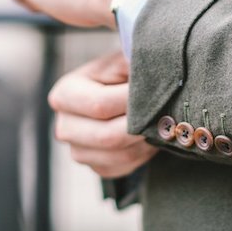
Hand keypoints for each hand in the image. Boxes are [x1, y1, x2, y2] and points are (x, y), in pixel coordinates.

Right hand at [48, 51, 156, 177]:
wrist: (118, 96)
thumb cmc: (120, 75)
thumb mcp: (121, 63)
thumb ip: (131, 63)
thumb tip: (151, 67)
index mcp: (64, 95)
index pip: (99, 105)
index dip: (131, 100)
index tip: (159, 91)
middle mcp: (64, 127)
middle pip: (107, 136)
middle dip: (142, 124)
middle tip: (167, 111)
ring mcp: (78, 151)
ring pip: (120, 155)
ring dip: (146, 140)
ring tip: (163, 122)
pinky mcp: (97, 167)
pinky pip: (125, 166)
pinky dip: (145, 153)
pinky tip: (152, 135)